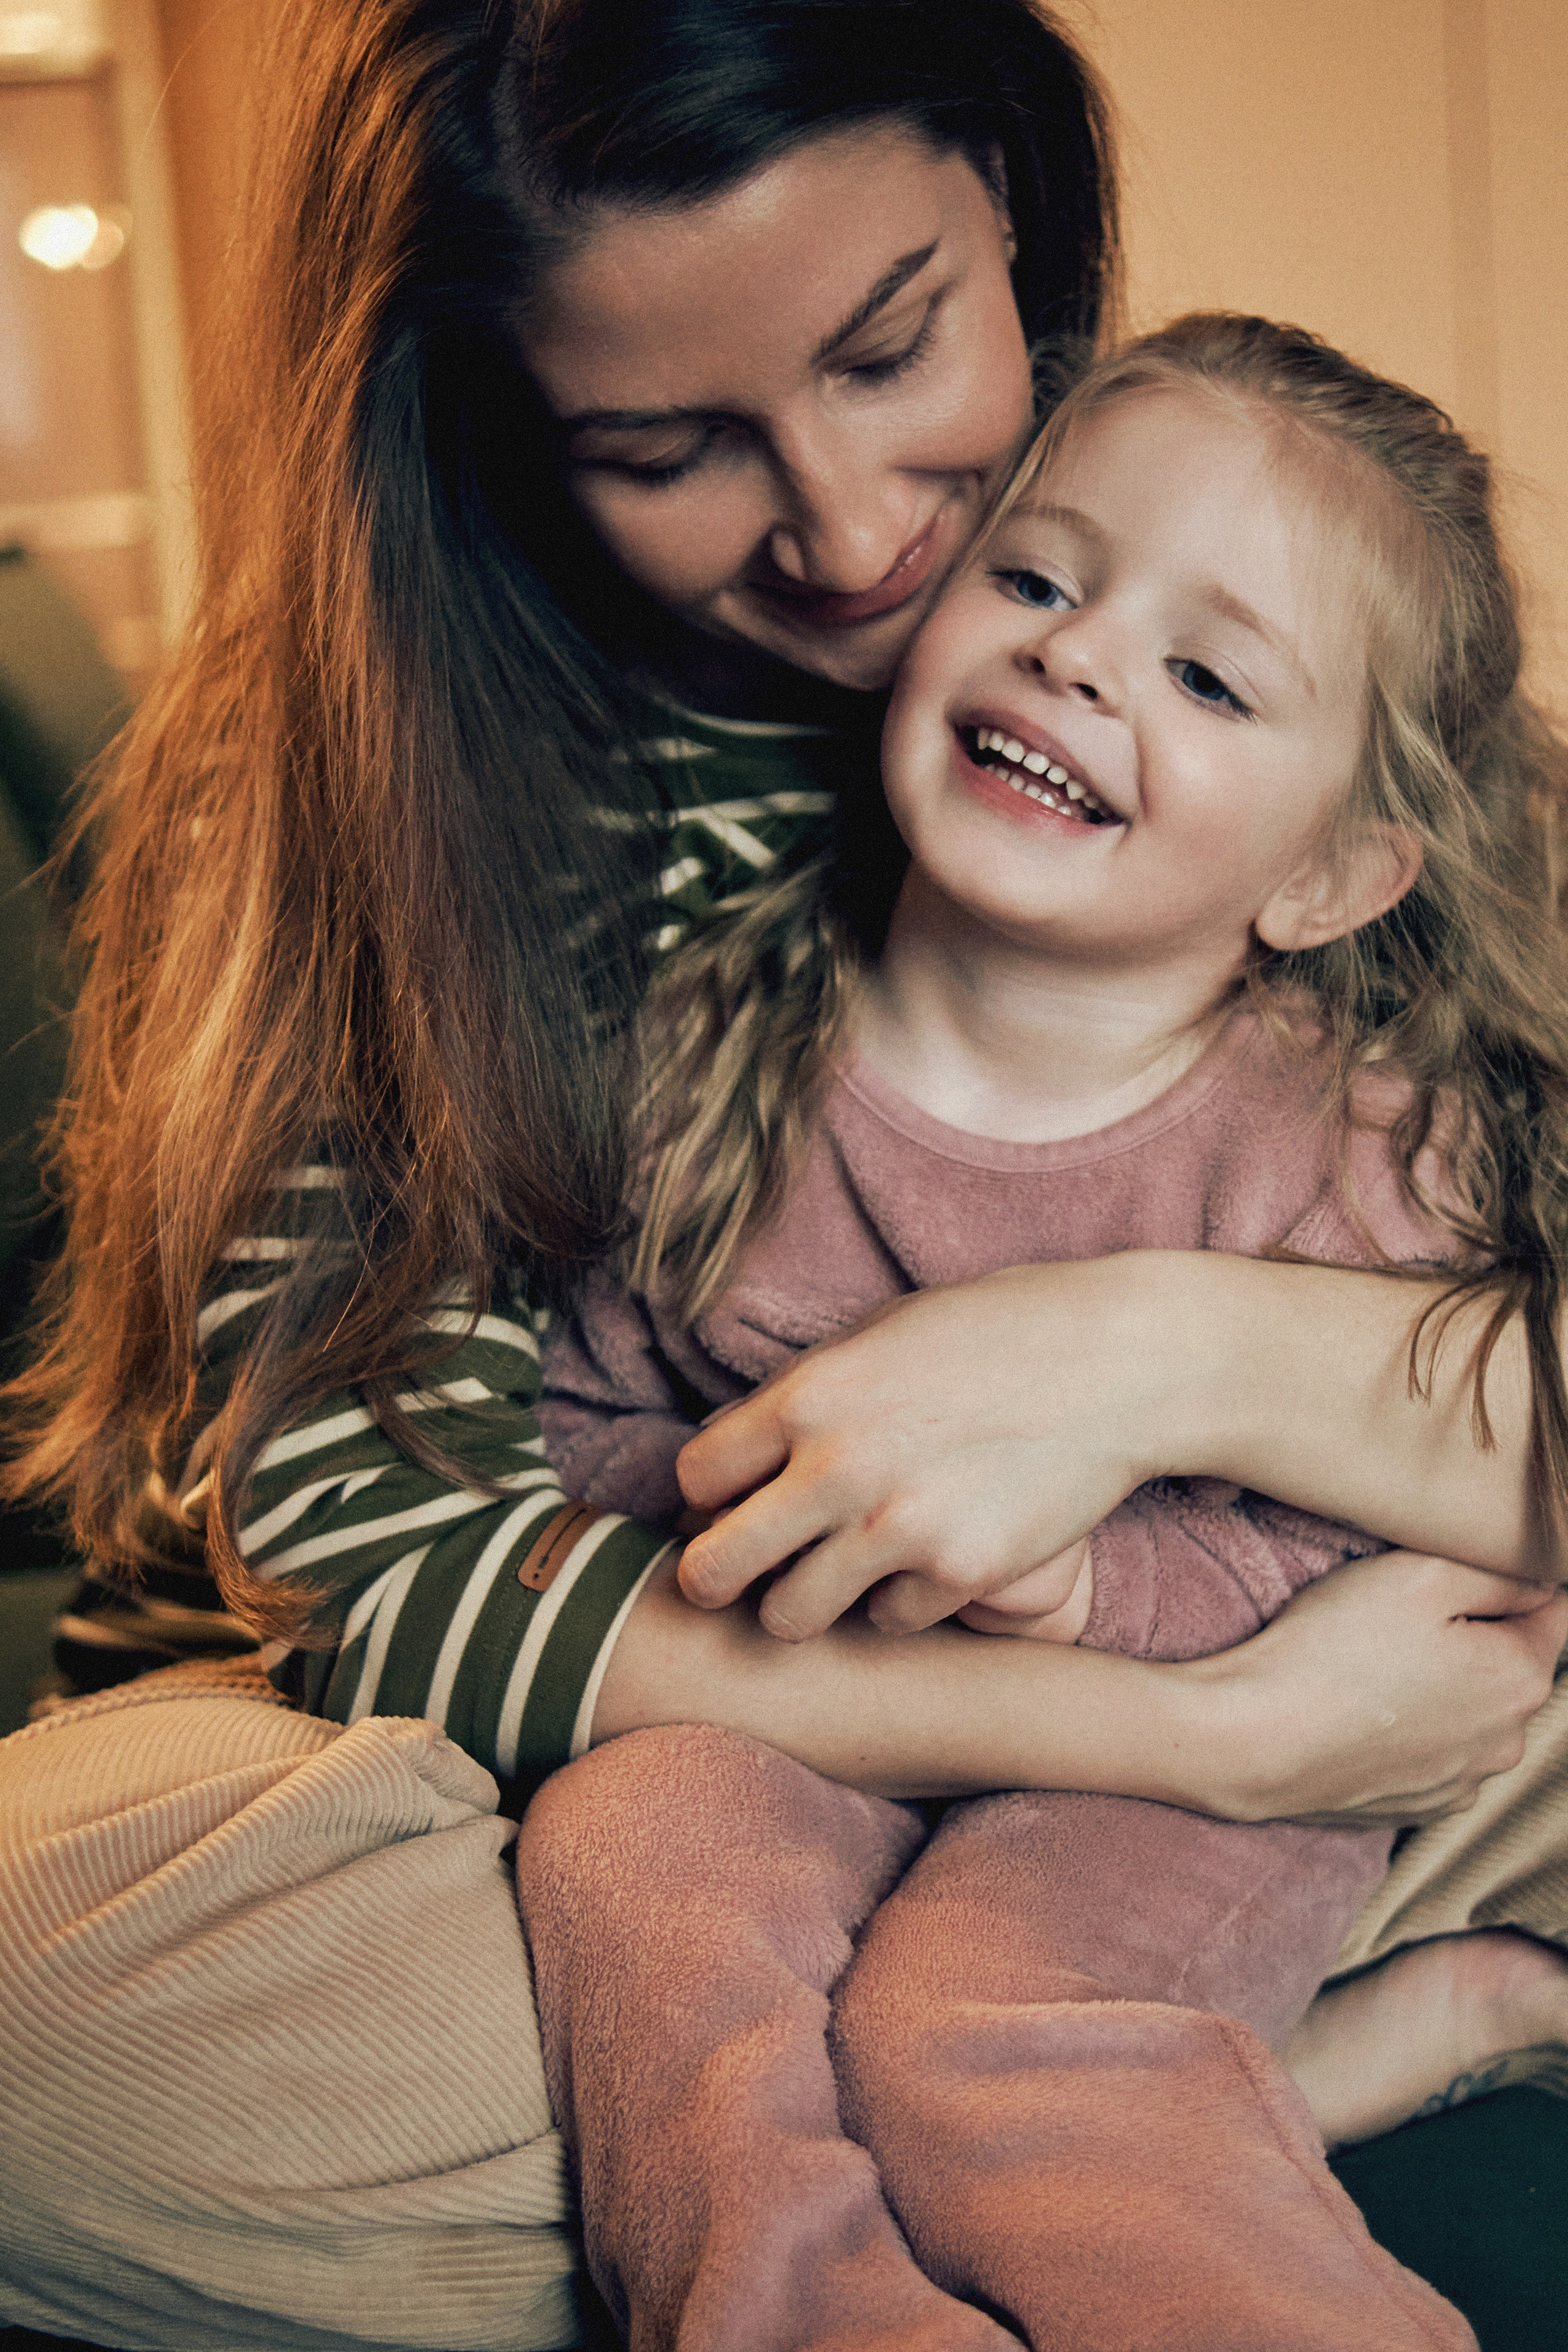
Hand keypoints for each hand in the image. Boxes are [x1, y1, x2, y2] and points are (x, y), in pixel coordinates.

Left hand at [677, 1260, 1167, 1638]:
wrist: (1114, 1365)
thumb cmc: (995, 1334)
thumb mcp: (880, 1336)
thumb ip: (806, 1396)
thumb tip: (738, 1452)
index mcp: (807, 1396)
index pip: (694, 1479)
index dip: (707, 1500)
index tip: (733, 1505)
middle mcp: (836, 1468)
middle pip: (713, 1571)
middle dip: (718, 1578)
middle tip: (747, 1573)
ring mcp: (897, 1529)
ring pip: (789, 1618)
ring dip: (807, 1601)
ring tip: (840, 1572)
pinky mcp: (959, 1574)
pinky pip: (887, 1623)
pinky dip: (900, 1603)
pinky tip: (930, 1562)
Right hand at [1181, 1550, 1567, 1825]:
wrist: (1255, 1741)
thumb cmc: (1335, 1648)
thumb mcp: (1421, 1573)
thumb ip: (1499, 1570)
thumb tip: (1538, 1577)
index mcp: (1521, 1677)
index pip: (1552, 1608)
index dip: (1507, 1578)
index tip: (1454, 1570)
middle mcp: (1508, 1740)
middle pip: (1508, 1662)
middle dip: (1471, 1635)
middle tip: (1400, 1613)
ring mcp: (1462, 1781)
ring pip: (1469, 1710)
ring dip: (1439, 1685)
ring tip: (1373, 1664)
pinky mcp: (1417, 1806)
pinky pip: (1432, 1752)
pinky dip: (1408, 1729)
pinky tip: (1362, 1710)